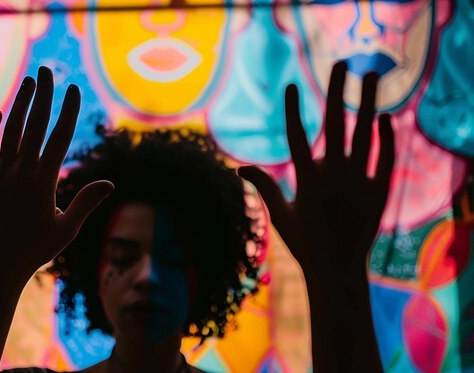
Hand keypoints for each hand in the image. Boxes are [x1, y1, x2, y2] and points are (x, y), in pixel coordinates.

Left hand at [0, 66, 112, 277]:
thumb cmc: (37, 249)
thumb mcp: (68, 229)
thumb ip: (86, 202)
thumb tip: (110, 182)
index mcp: (43, 182)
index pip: (58, 137)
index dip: (67, 110)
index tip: (72, 89)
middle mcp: (19, 172)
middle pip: (33, 125)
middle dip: (42, 95)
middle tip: (47, 70)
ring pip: (9, 131)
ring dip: (19, 104)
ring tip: (28, 83)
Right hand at [239, 62, 394, 288]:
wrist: (337, 270)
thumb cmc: (304, 243)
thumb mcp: (280, 214)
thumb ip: (263, 186)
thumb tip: (239, 167)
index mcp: (307, 182)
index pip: (296, 136)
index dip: (291, 109)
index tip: (290, 86)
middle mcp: (334, 177)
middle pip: (336, 123)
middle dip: (337, 90)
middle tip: (342, 63)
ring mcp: (359, 183)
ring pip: (365, 134)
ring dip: (368, 102)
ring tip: (371, 76)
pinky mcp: (379, 192)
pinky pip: (384, 159)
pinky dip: (385, 138)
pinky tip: (385, 118)